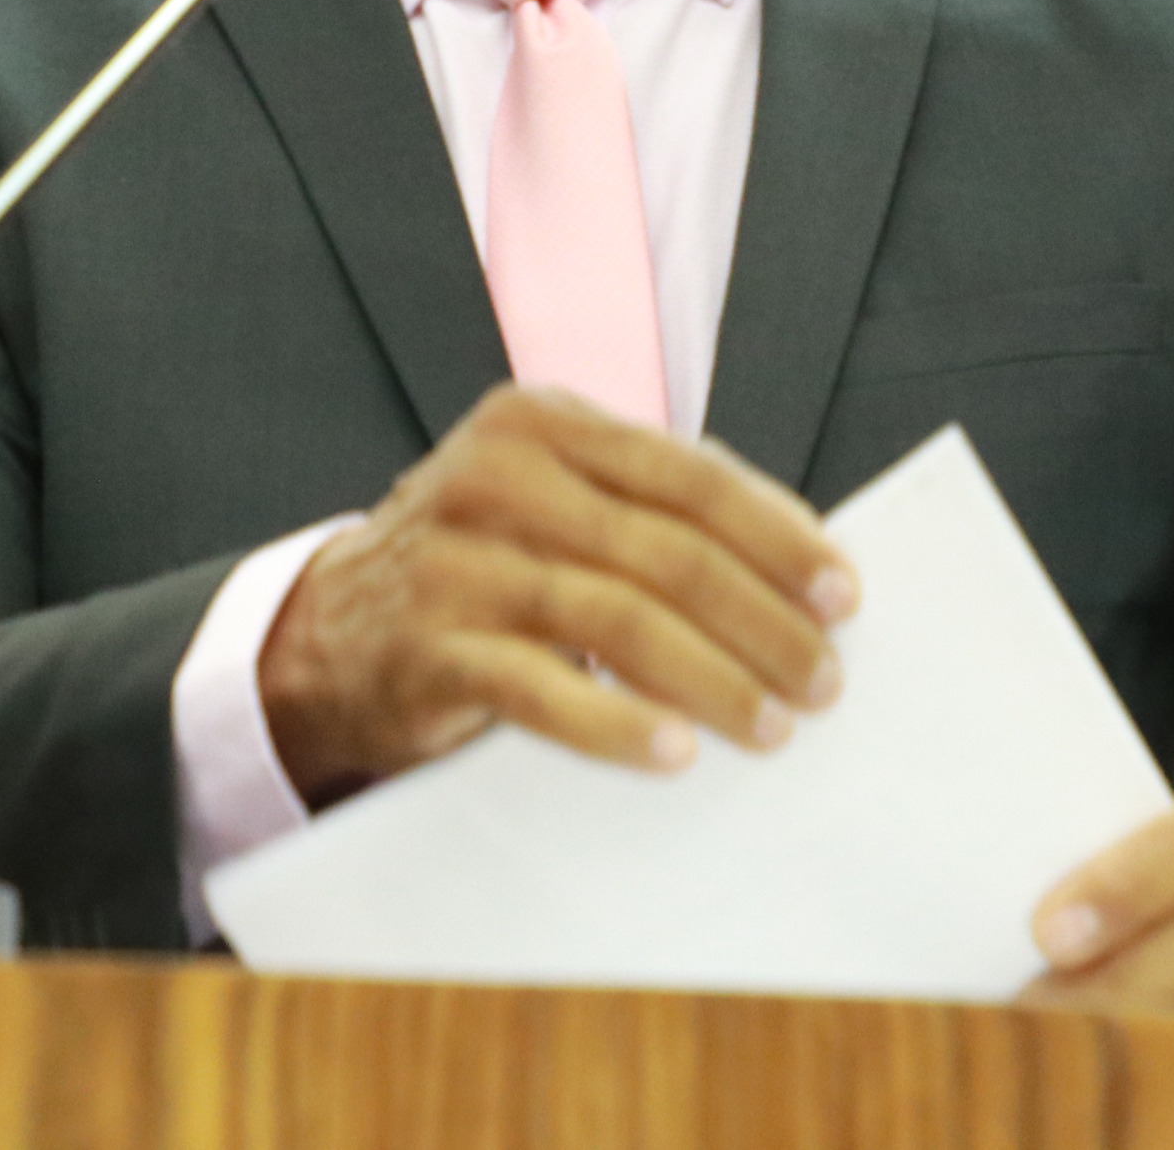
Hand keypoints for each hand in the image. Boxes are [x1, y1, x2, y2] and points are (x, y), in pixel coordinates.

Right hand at [257, 384, 855, 805]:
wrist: (330, 634)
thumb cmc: (480, 565)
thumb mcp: (552, 503)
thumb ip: (649, 511)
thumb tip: (801, 567)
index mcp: (540, 421)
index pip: (688, 474)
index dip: (778, 536)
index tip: (843, 595)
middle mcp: (495, 476)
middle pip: (664, 549)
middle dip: (762, 620)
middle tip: (823, 680)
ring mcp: (456, 560)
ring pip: (616, 618)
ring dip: (712, 678)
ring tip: (773, 726)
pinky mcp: (429, 646)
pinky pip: (544, 689)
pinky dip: (620, 723)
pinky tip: (676, 752)